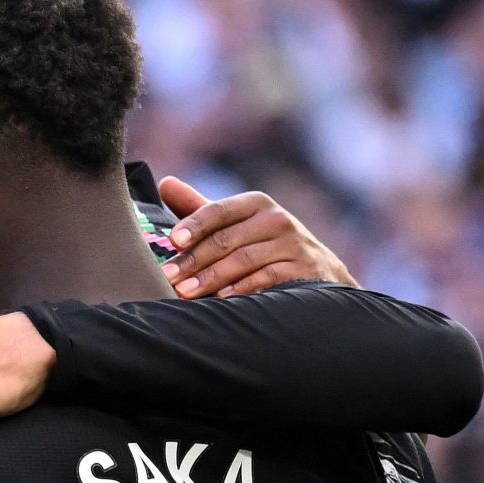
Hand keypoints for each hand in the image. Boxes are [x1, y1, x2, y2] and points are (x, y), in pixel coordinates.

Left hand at [159, 178, 355, 297]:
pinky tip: (221, 299)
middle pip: (227, 239)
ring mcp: (293, 244)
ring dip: (211, 278)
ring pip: (244, 260)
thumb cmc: (262, 244)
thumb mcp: (234, 224)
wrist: (318, 270)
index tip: (173, 240)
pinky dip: (242, 288)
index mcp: (255, 204)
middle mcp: (277, 219)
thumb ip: (200, 208)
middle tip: (168, 278)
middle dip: (194, 260)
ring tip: (185, 292)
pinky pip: (268, 278)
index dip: (194, 224)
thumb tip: (165, 183)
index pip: (219, 210)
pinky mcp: (304, 269)